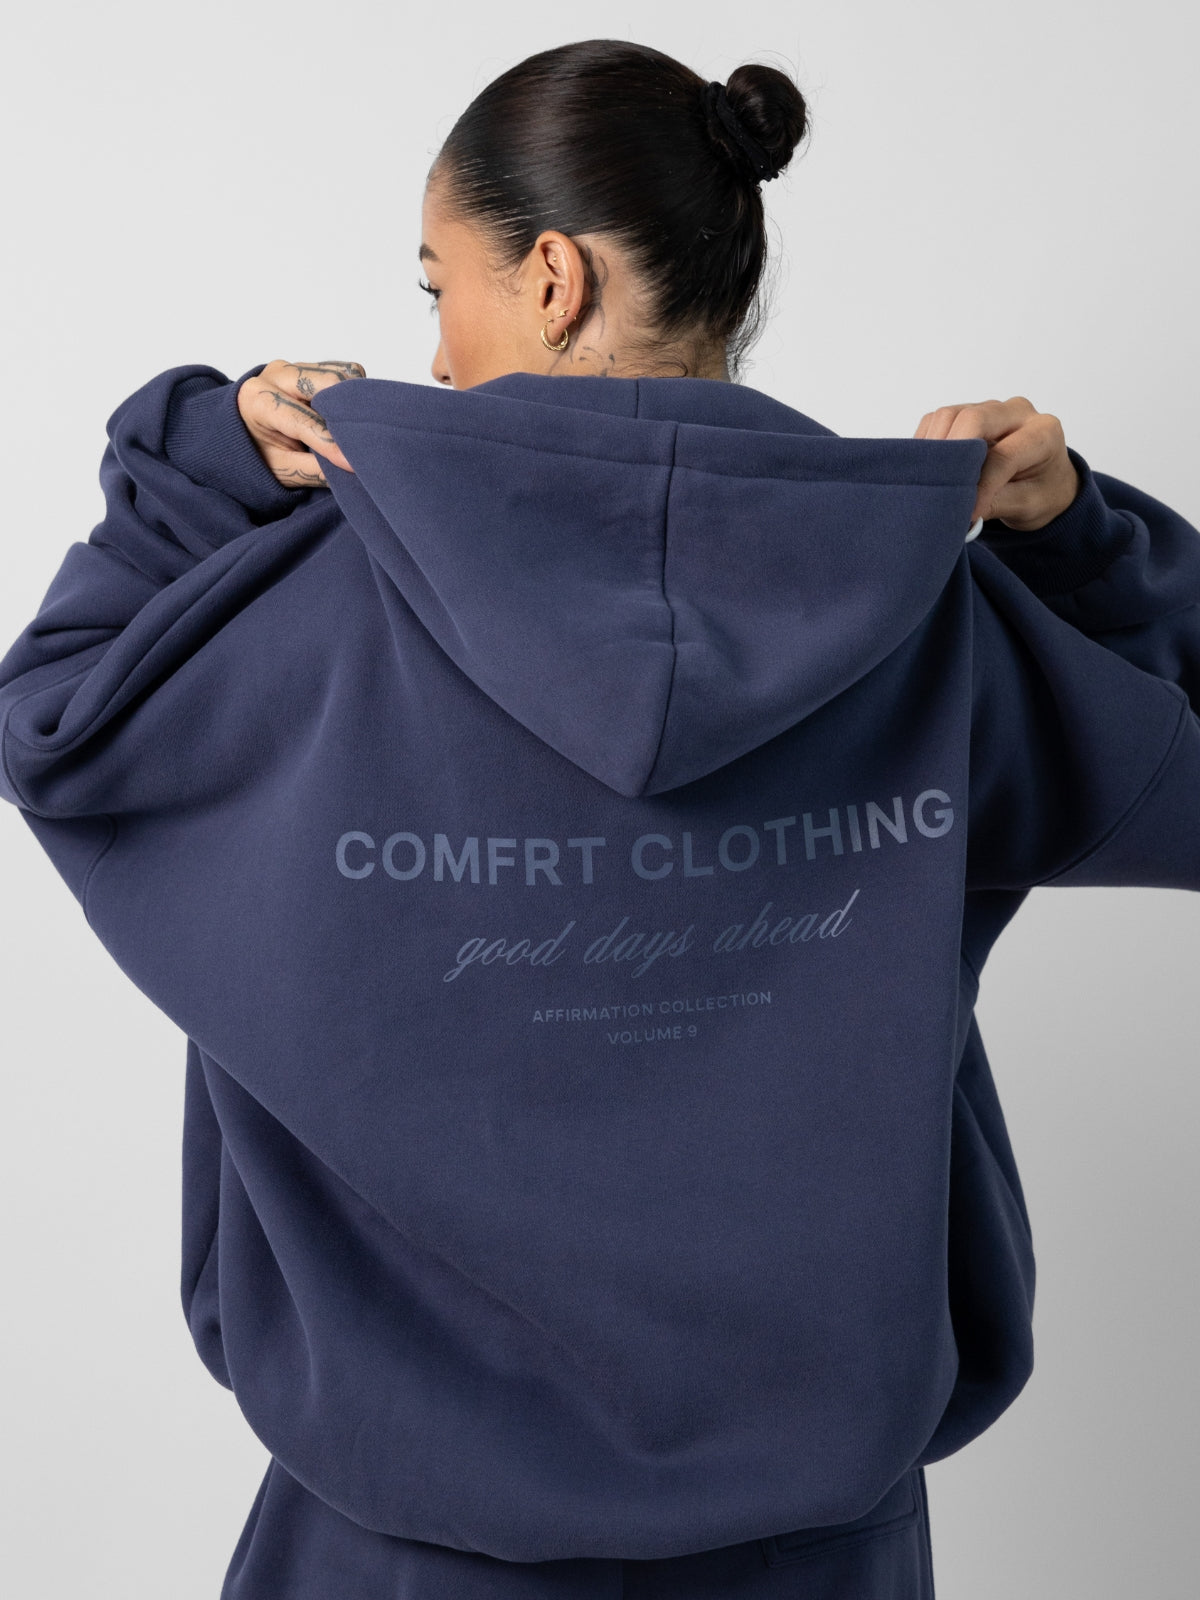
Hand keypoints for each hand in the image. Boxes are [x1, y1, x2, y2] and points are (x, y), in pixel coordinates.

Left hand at [237, 359, 364, 487]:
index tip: (352, 463)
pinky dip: (353, 392)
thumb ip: (313, 470)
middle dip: (348, 412)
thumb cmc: (258, 451)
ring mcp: (296, 367)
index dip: (331, 443)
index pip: (303, 420)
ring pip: (341, 373)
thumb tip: (349, 472)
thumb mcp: (280, 469)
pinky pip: (345, 371)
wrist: (244, 430)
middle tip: (363, 440)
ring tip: (356, 429)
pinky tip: (350, 415)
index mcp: (258, 400)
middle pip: (327, 383)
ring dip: (353, 401)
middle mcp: (276, 375)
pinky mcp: (312, 367)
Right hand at [913, 396, 1079, 530]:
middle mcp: (1017, 412)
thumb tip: (962, 508)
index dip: (982, 485)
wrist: (1042, 480)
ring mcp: (989, 409)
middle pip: (974, 419)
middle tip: (939, 486)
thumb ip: (996, 503)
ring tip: (930, 480)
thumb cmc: (1041, 491)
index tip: (968, 513)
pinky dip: (927, 443)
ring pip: (950, 416)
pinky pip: (938, 421)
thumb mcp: (1028, 505)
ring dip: (935, 448)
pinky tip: (928, 468)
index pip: (1004, 455)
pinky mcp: (967, 413)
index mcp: (1042, 433)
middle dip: (951, 453)